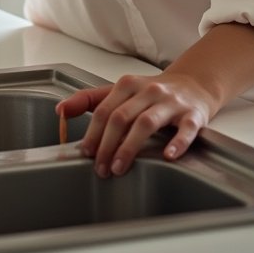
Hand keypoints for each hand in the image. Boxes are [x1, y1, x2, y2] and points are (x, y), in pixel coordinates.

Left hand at [56, 73, 216, 177]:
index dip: (93, 133)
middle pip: (122, 117)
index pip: (104, 109)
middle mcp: (149, 91)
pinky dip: (177, 143)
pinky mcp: (193, 115)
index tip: (86, 153)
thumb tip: (60, 110)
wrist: (193, 85)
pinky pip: (185, 129)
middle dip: (107, 144)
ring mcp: (171, 102)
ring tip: (119, 168)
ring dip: (130, 146)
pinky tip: (167, 156)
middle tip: (101, 168)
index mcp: (129, 85)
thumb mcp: (120, 91)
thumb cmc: (152, 93)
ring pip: (147, 122)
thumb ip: (89, 100)